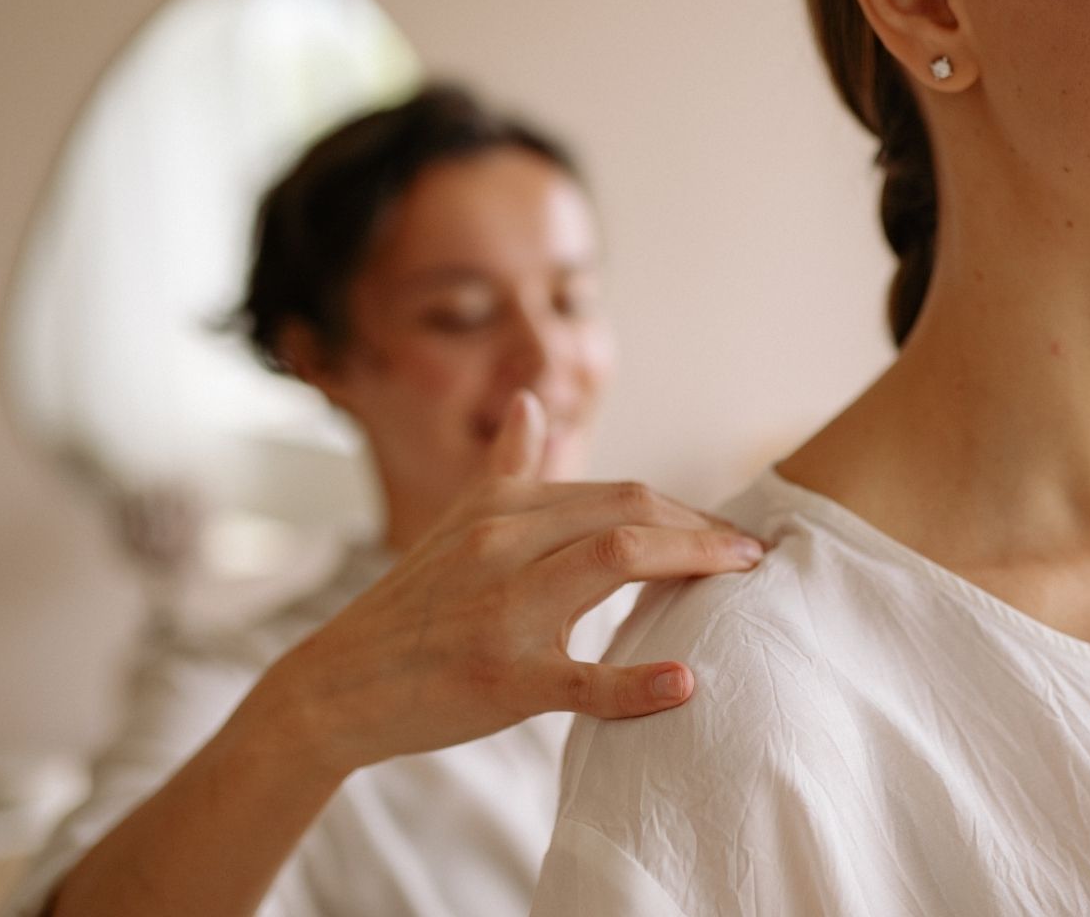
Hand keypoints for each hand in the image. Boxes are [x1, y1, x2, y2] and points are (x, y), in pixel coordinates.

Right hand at [254, 391, 766, 777]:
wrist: (334, 686)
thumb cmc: (410, 608)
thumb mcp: (454, 526)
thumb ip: (506, 468)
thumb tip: (534, 403)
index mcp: (502, 511)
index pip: (616, 493)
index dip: (683, 509)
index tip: (730, 531)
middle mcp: (503, 546)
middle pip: (626, 513)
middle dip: (702, 528)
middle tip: (754, 554)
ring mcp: (503, 612)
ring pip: (613, 562)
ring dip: (691, 563)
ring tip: (741, 580)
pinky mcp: (501, 681)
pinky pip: (582, 679)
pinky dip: (639, 683)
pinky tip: (686, 681)